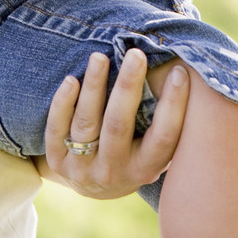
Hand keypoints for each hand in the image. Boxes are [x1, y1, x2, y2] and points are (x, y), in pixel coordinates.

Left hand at [35, 49, 187, 197]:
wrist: (94, 183)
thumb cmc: (133, 150)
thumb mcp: (151, 145)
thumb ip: (163, 118)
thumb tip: (181, 67)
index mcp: (145, 168)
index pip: (163, 138)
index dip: (173, 106)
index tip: (179, 71)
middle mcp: (114, 172)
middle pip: (119, 126)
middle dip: (128, 87)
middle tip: (136, 54)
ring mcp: (83, 169)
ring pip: (87, 123)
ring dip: (93, 86)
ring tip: (99, 56)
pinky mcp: (57, 162)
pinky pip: (57, 129)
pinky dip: (62, 104)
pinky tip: (71, 80)